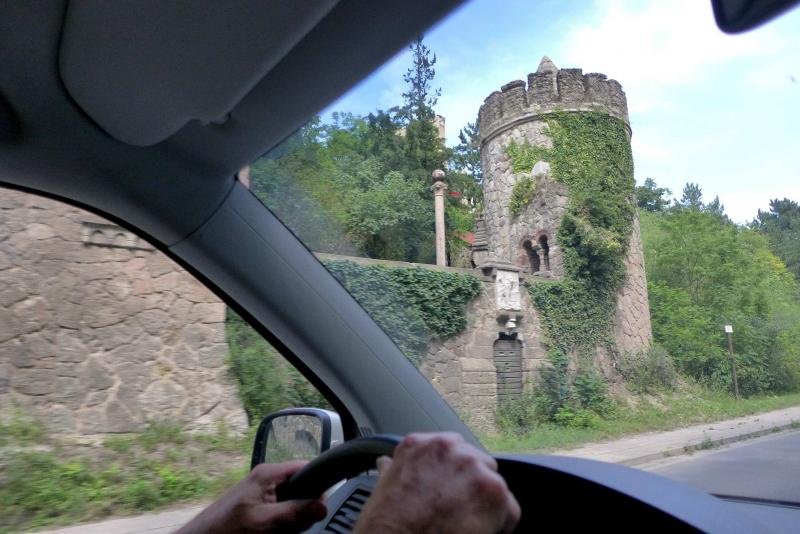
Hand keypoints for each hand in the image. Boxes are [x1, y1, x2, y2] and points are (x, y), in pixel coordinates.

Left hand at [176, 460, 326, 533]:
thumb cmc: (226, 528)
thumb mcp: (264, 521)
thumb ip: (294, 513)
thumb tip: (323, 506)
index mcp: (269, 473)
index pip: (306, 467)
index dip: (317, 485)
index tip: (319, 506)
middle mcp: (268, 478)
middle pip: (302, 487)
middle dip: (302, 508)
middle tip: (291, 525)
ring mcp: (264, 491)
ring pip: (294, 501)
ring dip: (292, 518)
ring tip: (280, 531)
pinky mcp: (260, 504)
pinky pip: (282, 510)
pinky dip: (283, 523)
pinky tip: (275, 532)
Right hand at [354, 432, 519, 533]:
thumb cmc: (386, 523)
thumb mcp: (383, 487)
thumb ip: (393, 469)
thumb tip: (386, 465)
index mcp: (420, 444)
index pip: (451, 449)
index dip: (452, 475)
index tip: (449, 491)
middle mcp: (449, 448)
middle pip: (476, 463)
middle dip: (471, 486)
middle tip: (458, 511)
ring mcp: (473, 466)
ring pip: (494, 485)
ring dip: (486, 505)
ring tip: (466, 525)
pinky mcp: (493, 490)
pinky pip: (510, 509)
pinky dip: (501, 525)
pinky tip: (479, 533)